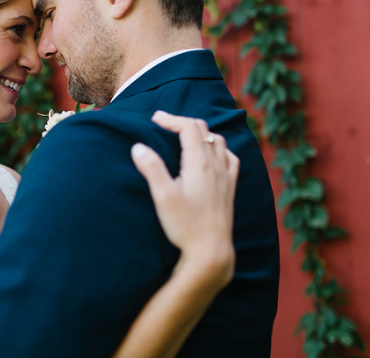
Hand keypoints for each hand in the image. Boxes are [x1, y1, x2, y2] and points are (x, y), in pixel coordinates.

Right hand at [131, 112, 237, 286]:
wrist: (211, 252)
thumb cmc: (185, 226)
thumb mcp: (163, 196)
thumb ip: (151, 168)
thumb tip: (138, 146)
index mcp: (199, 164)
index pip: (188, 128)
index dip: (171, 119)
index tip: (155, 119)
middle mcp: (216, 166)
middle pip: (203, 130)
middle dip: (183, 122)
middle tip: (164, 123)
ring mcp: (225, 177)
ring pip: (218, 142)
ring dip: (201, 133)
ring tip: (185, 136)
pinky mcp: (229, 190)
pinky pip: (231, 159)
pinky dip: (220, 149)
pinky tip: (214, 156)